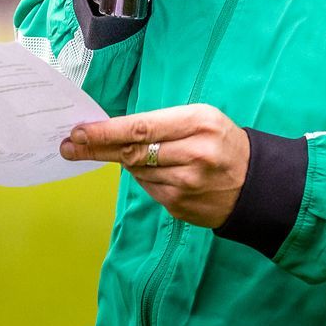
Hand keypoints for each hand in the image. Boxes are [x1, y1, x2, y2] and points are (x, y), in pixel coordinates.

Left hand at [60, 105, 249, 228]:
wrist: (255, 183)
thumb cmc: (222, 143)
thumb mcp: (202, 119)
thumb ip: (162, 124)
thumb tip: (114, 133)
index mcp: (199, 124)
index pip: (141, 128)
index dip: (106, 132)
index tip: (79, 132)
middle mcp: (193, 154)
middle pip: (131, 153)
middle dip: (97, 148)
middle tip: (70, 146)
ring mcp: (186, 184)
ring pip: (136, 172)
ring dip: (127, 163)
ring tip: (136, 155)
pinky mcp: (179, 206)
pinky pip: (148, 189)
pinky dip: (145, 178)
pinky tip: (159, 172)